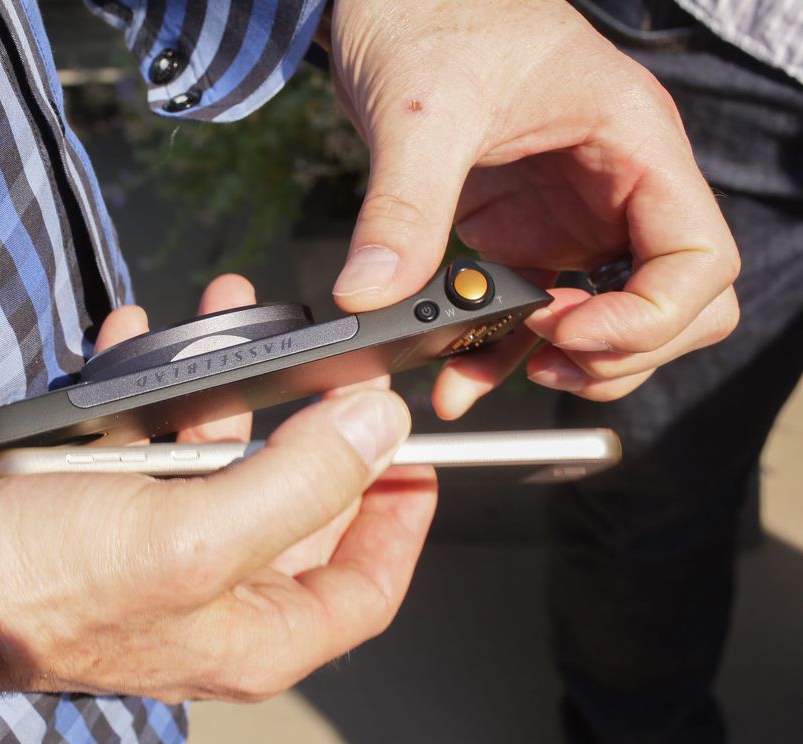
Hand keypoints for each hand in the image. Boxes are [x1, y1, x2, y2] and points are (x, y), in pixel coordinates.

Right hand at [0, 276, 436, 700]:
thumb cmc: (50, 583)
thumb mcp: (197, 533)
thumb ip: (301, 480)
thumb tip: (381, 424)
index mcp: (253, 632)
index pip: (363, 589)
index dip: (400, 524)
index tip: (417, 457)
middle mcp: (214, 597)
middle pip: (299, 512)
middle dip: (311, 424)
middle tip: (329, 361)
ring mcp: (161, 552)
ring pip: (224, 463)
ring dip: (228, 389)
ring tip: (229, 311)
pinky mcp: (112, 511)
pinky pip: (155, 446)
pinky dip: (154, 391)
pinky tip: (138, 342)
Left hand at [324, 0, 739, 412]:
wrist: (397, 0)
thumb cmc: (435, 17)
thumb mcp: (422, 111)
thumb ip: (404, 206)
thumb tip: (371, 294)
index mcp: (632, 143)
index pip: (701, 258)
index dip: (651, 318)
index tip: (567, 333)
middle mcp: (617, 188)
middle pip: (677, 304)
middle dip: (617, 353)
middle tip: (540, 359)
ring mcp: (574, 218)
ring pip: (608, 322)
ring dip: (559, 367)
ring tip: (482, 378)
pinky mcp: (526, 236)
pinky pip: (534, 314)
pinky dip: (503, 353)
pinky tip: (456, 376)